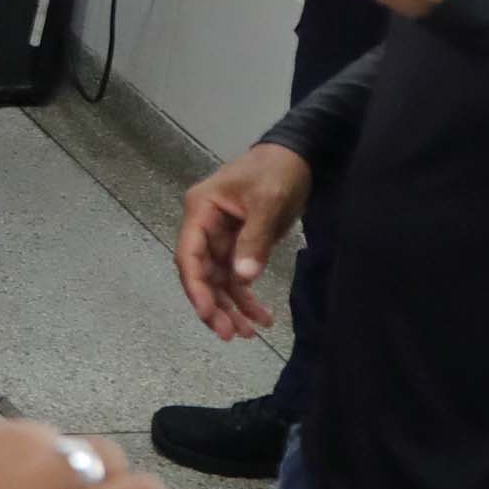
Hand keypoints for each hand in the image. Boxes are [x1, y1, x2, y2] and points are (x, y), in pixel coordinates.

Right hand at [173, 143, 313, 336]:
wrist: (298, 154)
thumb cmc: (278, 171)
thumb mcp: (268, 202)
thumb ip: (254, 240)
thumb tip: (242, 279)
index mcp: (201, 211)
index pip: (189, 255)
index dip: (196, 288)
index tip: (209, 314)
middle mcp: (204, 226)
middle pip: (201, 274)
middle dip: (215, 305)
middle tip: (230, 334)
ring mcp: (221, 237)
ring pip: (219, 280)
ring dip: (232, 307)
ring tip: (248, 334)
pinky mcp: (239, 243)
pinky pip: (238, 276)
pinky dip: (247, 297)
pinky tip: (261, 317)